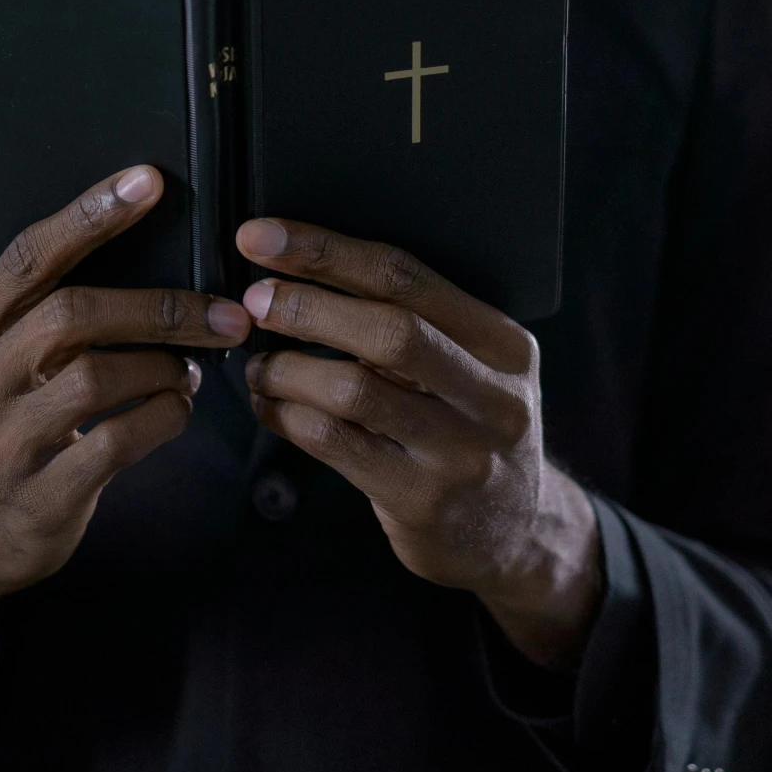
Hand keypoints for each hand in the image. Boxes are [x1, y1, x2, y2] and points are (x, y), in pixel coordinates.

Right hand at [0, 166, 250, 660]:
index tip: (149, 182)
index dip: (89, 215)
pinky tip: (178, 410)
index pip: (26, 260)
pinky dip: (163, 418)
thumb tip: (135, 253)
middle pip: (71, 315)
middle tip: (223, 311)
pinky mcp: (40, 499)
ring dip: (164, 365)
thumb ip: (32, 321)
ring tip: (192, 367)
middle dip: (159, 306)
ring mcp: (2, 446)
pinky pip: (115, 443)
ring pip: (97, 377)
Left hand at [237, 218, 602, 667]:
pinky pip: (335, 445)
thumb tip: (303, 269)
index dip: (326, 251)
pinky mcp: (421, 501)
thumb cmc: (471, 430)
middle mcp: (494, 396)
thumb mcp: (474, 368)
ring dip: (288, 370)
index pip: (407, 277)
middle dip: (307, 306)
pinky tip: (270, 406)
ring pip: (355, 392)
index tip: (263, 238)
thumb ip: (415, 323)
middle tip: (255, 300)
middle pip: (390, 331)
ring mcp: (461, 454)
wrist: (516, 533)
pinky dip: (287, 417)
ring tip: (260, 365)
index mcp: (504, 343)